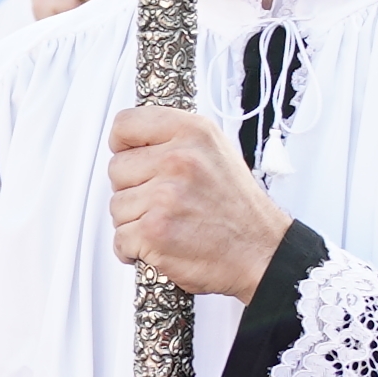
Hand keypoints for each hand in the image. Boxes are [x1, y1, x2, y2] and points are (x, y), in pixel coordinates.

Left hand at [104, 104, 290, 301]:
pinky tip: (162, 244)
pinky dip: (134, 248)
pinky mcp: (154, 231)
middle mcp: (178, 159)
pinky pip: (120, 238)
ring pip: (117, 206)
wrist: (260, 252)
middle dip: (133, 189)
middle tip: (163, 201)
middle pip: (117, 169)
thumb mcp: (216, 152)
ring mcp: (164, 196)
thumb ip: (174, 140)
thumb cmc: (239, 209)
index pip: (126, 124)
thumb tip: (134, 142)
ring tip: (170, 223)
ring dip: (135, 221)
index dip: (122, 145)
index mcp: (192, 132)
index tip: (130, 156)